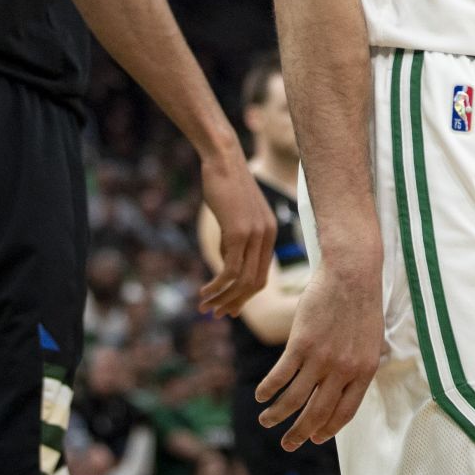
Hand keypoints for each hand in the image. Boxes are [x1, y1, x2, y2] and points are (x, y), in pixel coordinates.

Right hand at [197, 153, 274, 317]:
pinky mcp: (239, 233)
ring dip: (223, 298)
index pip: (261, 274)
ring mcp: (255, 235)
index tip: (229, 307)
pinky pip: (230, 271)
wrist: (224, 159)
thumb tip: (226, 268)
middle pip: (255, 283)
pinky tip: (204, 292)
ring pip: (242, 281)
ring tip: (205, 307)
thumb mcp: (234, 216)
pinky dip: (217, 286)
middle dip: (235, 303)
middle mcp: (267, 236)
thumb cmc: (226, 184)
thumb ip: (234, 241)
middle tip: (216, 314)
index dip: (245, 295)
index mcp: (270, 233)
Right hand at [255, 250, 382, 450]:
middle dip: (300, 434)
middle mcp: (343, 370)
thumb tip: (347, 387)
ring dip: (276, 415)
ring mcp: (321, 358)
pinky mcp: (301, 343)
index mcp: (364, 371)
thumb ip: (359, 367)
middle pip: (317, 413)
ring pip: (293, 400)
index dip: (328, 428)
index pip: (344, 413)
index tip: (315, 437)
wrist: (352, 273)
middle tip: (288, 444)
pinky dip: (267, 390)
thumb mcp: (372, 340)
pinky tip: (260, 396)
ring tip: (266, 420)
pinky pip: (280, 376)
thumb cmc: (362, 304)